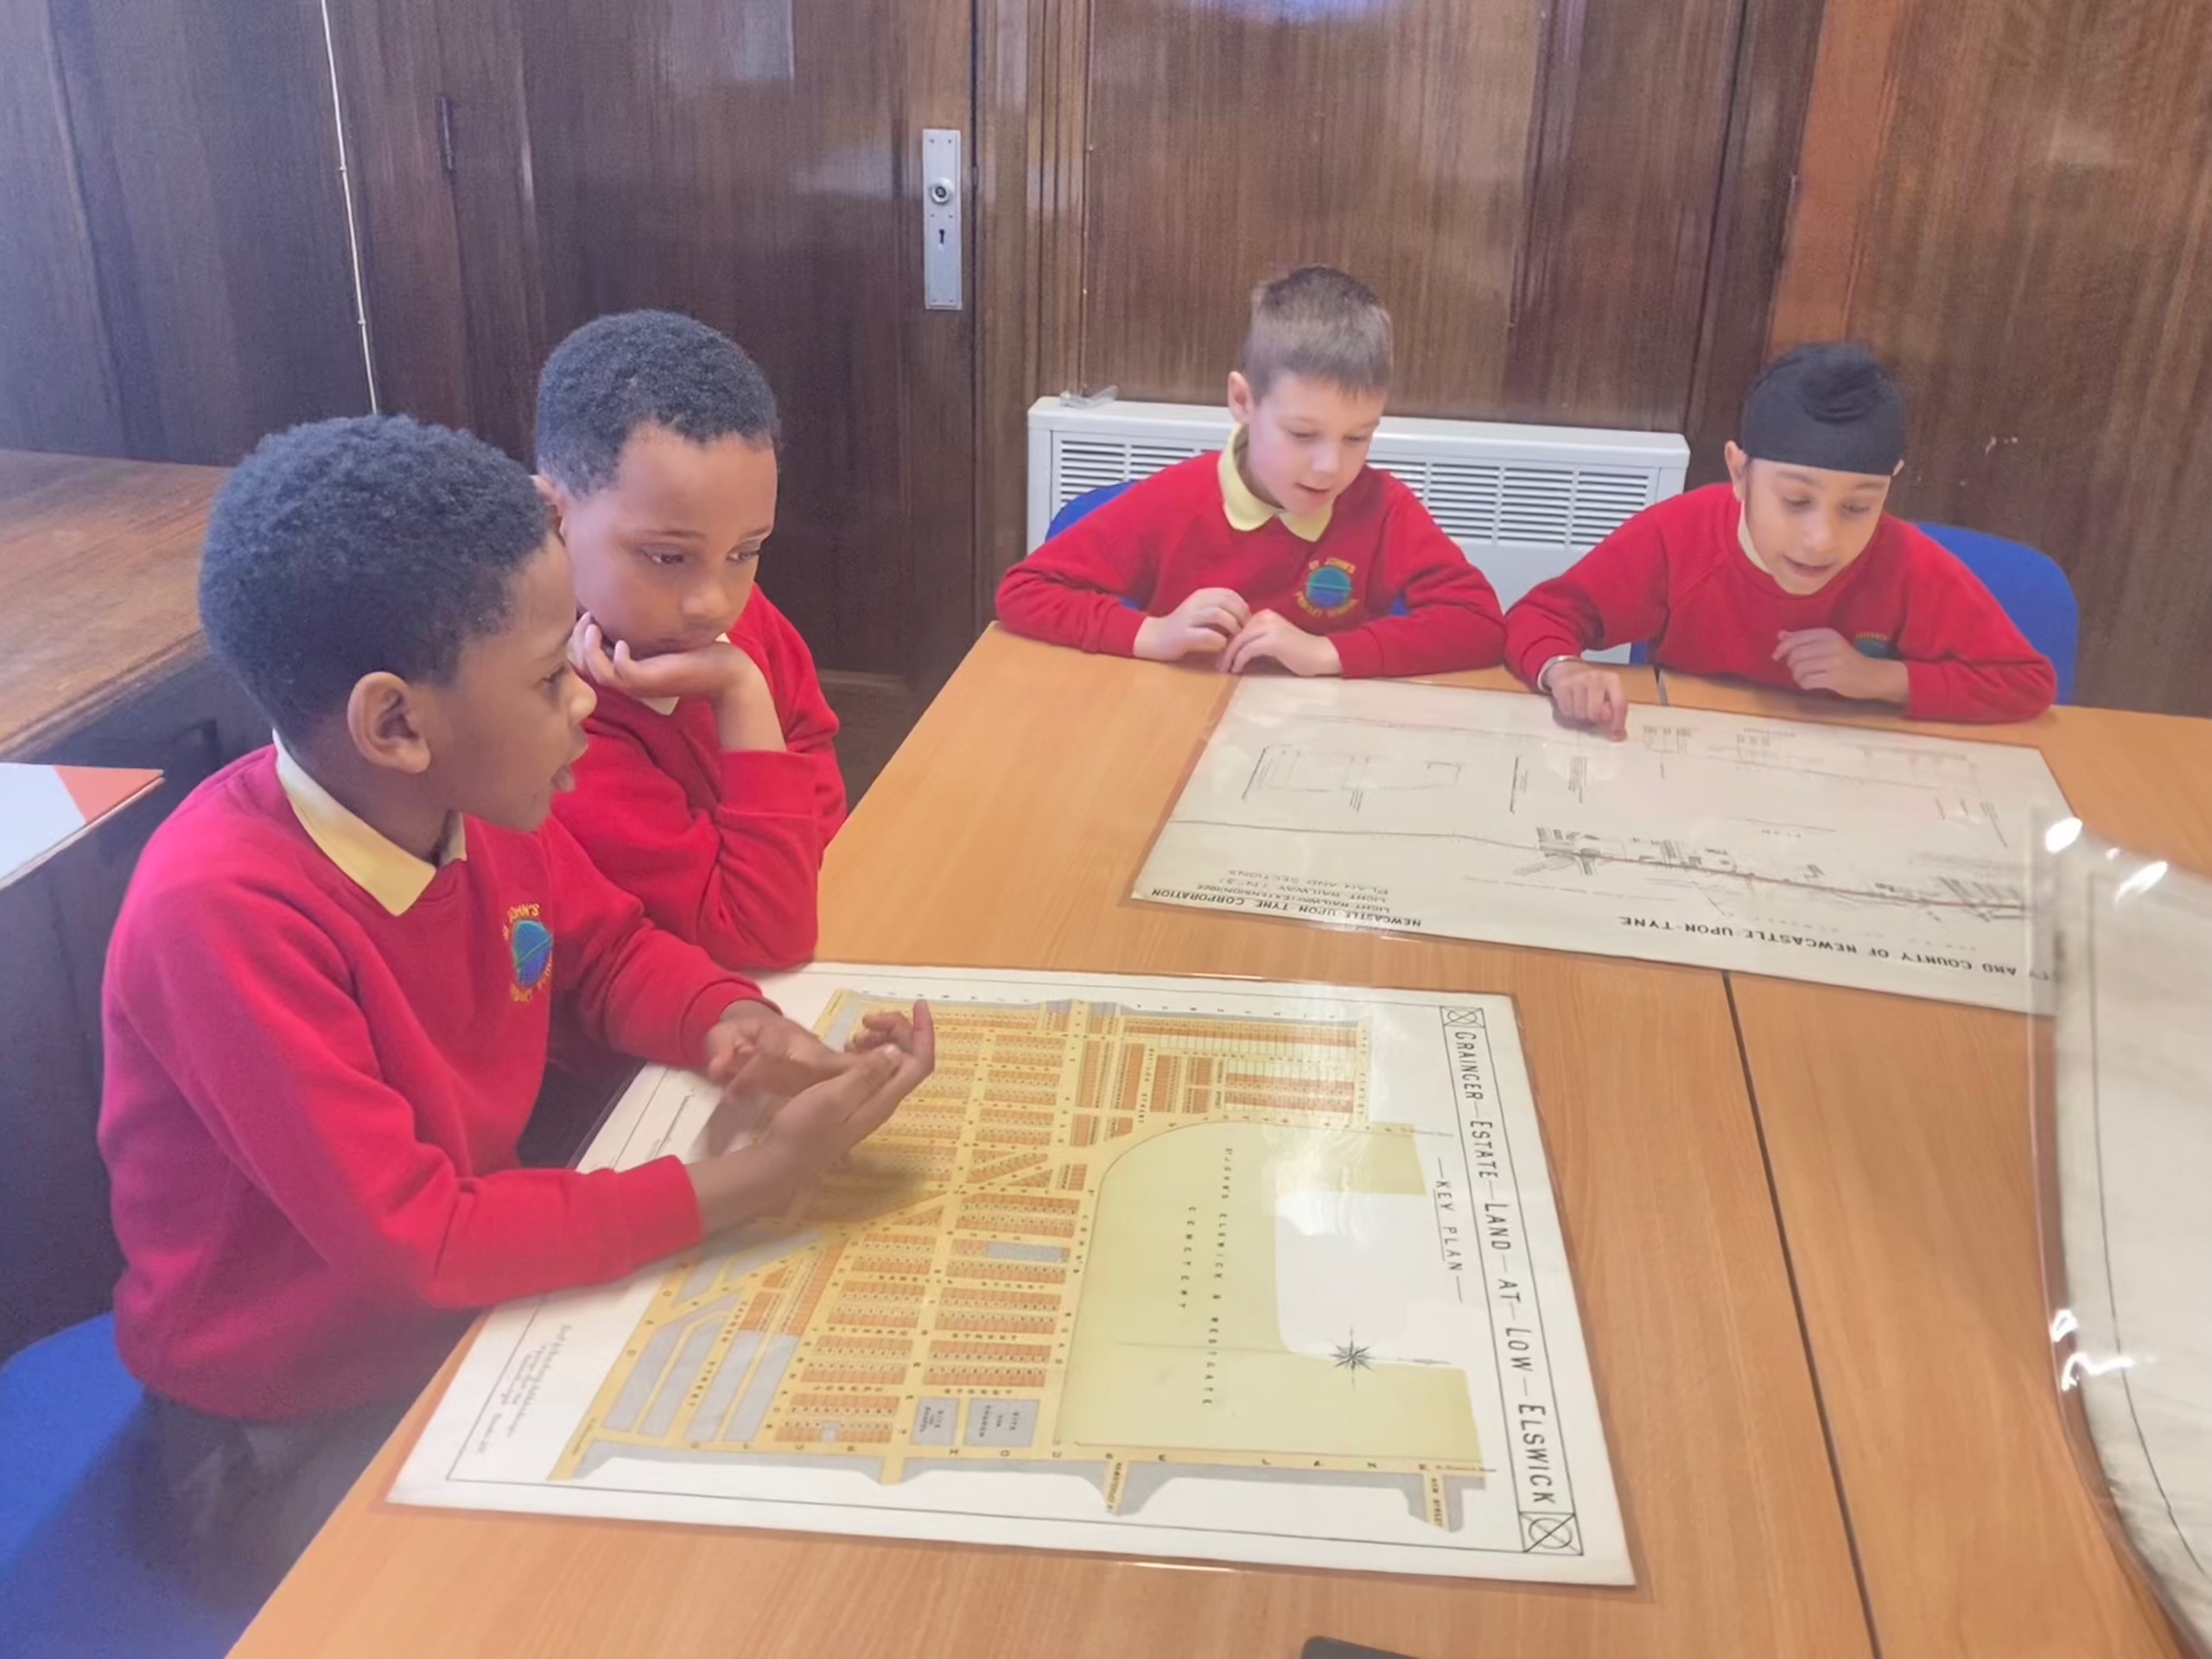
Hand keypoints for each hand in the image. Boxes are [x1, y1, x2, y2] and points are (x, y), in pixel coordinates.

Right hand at [572, 615, 781, 748]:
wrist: (728, 673)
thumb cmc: (700, 653)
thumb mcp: (665, 637)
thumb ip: (646, 627)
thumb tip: (634, 597)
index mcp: (630, 671)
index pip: (589, 661)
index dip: (579, 639)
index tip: (586, 614)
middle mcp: (630, 680)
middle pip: (585, 667)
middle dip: (577, 640)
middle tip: (586, 615)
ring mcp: (640, 683)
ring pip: (597, 672)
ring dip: (588, 648)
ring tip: (592, 624)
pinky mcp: (653, 680)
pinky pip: (621, 673)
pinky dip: (615, 658)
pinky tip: (621, 642)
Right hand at [688, 1003, 935, 1231]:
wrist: (784, 1163)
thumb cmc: (805, 1130)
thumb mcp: (833, 1097)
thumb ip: (866, 1074)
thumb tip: (897, 1051)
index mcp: (884, 1098)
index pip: (920, 1062)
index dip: (925, 1032)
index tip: (918, 1005)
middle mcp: (884, 1101)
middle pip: (908, 1059)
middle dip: (898, 1032)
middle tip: (866, 1020)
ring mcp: (869, 1103)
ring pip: (891, 1064)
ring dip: (882, 1042)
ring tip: (856, 1034)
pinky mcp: (854, 1104)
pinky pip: (873, 1072)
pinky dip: (867, 1054)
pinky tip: (847, 1049)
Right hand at [1133, 588, 1250, 662]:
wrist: (1154, 638)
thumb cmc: (1182, 627)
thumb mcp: (1200, 612)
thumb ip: (1218, 610)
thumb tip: (1244, 615)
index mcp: (1200, 595)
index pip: (1229, 593)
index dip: (1242, 605)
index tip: (1248, 619)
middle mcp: (1195, 603)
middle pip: (1226, 602)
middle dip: (1241, 616)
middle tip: (1246, 630)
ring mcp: (1188, 618)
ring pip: (1218, 614)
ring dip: (1232, 626)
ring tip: (1236, 637)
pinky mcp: (1183, 635)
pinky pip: (1207, 634)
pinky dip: (1220, 639)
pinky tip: (1224, 646)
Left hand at [1220, 610, 1341, 676]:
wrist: (1320, 654)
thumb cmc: (1298, 652)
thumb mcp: (1273, 641)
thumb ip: (1256, 640)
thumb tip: (1233, 650)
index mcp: (1264, 615)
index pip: (1238, 627)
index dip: (1228, 642)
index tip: (1221, 656)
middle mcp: (1266, 617)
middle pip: (1236, 633)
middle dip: (1225, 650)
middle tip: (1219, 665)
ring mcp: (1270, 627)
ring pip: (1239, 641)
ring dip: (1229, 657)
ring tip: (1224, 669)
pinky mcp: (1273, 640)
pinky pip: (1248, 650)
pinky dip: (1239, 660)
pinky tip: (1237, 669)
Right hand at [1544, 659, 1628, 739]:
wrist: (1567, 670)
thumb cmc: (1592, 687)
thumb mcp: (1608, 693)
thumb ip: (1614, 710)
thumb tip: (1618, 734)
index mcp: (1612, 679)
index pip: (1619, 704)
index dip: (1618, 723)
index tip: (1616, 735)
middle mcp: (1596, 678)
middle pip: (1596, 713)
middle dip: (1594, 719)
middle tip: (1592, 715)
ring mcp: (1578, 681)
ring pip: (1580, 714)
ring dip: (1580, 717)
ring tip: (1581, 708)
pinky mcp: (1562, 686)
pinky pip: (1567, 711)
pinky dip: (1569, 713)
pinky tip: (1571, 704)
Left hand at [1773, 630, 1910, 703]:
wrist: (1872, 675)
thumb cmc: (1847, 659)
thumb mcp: (1827, 644)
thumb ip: (1803, 639)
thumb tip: (1780, 634)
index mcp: (1828, 634)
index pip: (1796, 638)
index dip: (1782, 648)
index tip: (1777, 657)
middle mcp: (1830, 645)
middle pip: (1795, 654)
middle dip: (1791, 664)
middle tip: (1797, 669)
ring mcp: (1833, 662)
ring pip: (1799, 669)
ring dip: (1797, 676)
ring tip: (1804, 678)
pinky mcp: (1834, 678)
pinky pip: (1807, 682)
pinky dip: (1803, 685)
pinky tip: (1809, 684)